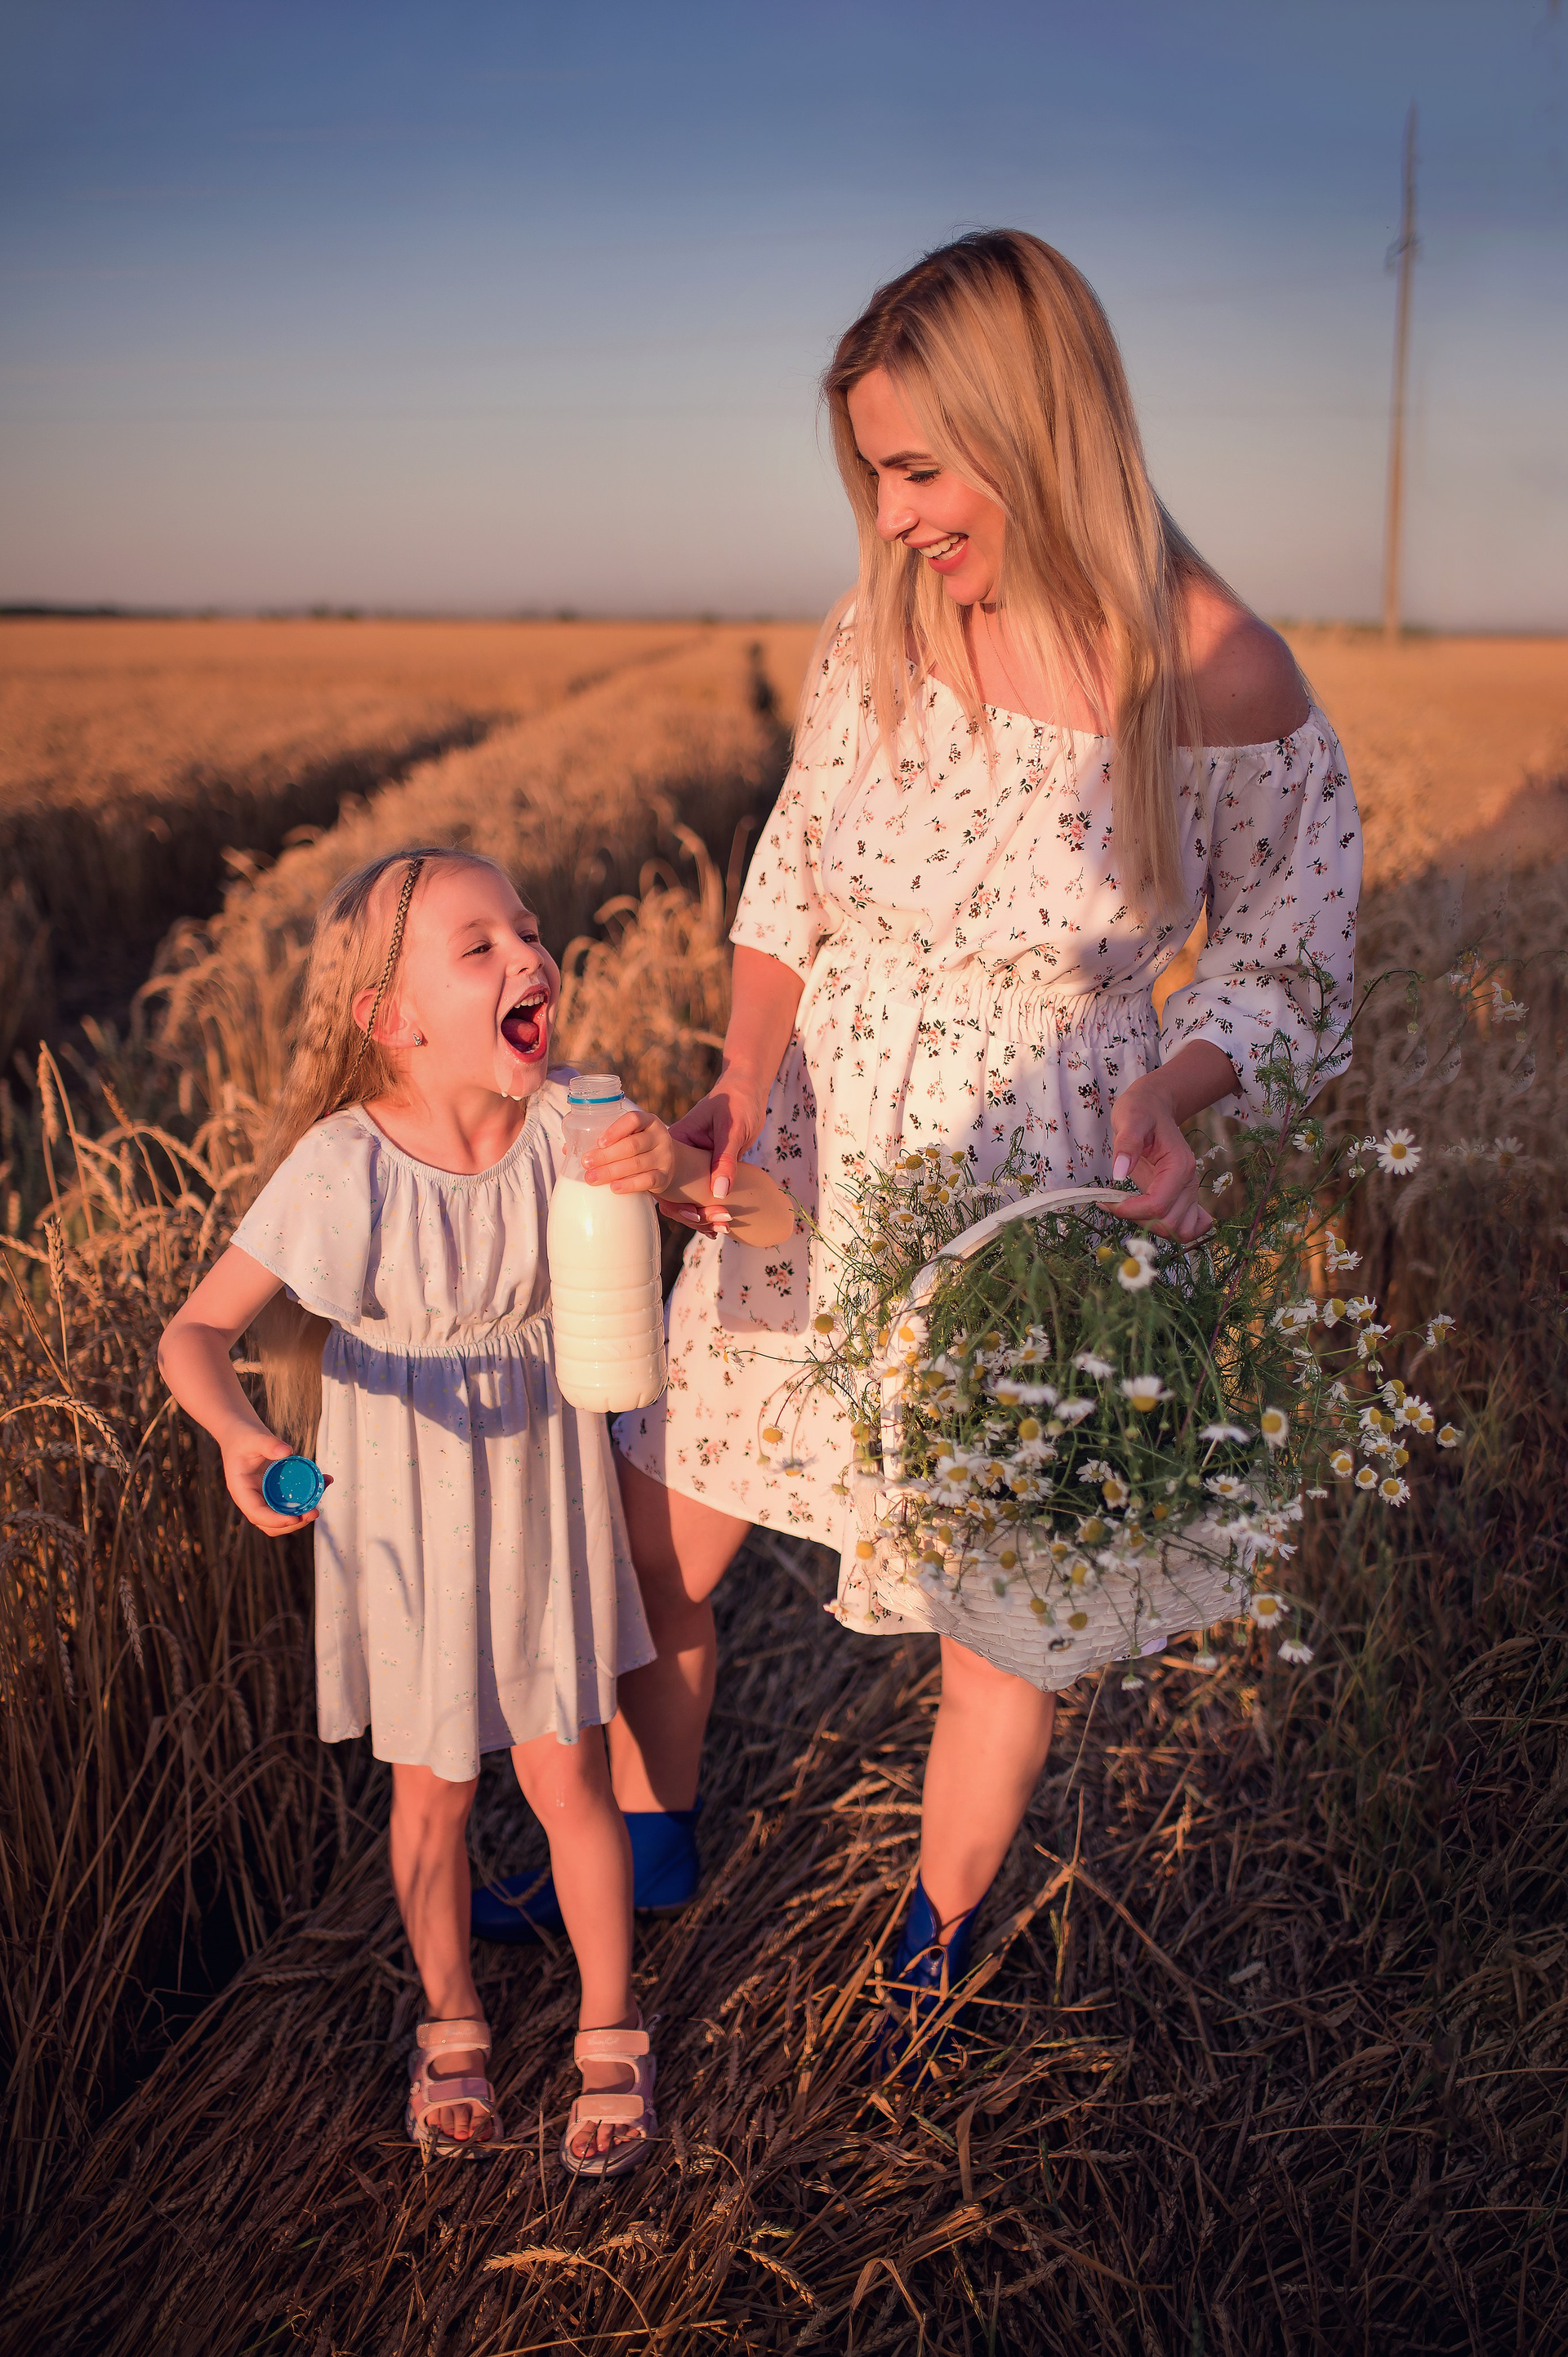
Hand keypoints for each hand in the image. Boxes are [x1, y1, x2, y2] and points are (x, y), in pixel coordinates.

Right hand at [221, 1430, 329, 1536]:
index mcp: (241, 1490)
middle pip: (270, 1523)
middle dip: (293, 1522)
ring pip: (282, 1515)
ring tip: (320, 1502)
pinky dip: (307, 1496)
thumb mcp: (253, 1437)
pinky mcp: (275, 1491)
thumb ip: (268, 1444)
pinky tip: (323, 1482)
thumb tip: (288, 1451)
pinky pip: (291, 1499)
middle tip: (314, 1513)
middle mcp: (252, 1498)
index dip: (275, 1520)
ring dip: (302, 1514)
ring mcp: (264, 1496)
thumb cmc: (243, 1436)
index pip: (256, 1513)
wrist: (240, 1433)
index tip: (295, 1518)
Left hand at [582, 1105, 676, 1196]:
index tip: (598, 1142)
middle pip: (632, 1145)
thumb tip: (569, 1149)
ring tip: (592, 1178)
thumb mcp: (629, 1137)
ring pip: (637, 1164)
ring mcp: (664, 1157)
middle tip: (586, 1163)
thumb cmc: (639, 1148)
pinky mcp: (665, 1177)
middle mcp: (659, 1137)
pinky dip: (630, 1185)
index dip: (616, 1130)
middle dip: (606, 1155)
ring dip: (612, 1172)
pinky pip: (648, 1181)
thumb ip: (605, 1140)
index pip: (634, 1120)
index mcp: (648, 1121)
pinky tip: (614, 1188)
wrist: (670, 1164)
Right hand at [656, 1073, 767, 1233]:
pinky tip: (720, 1225)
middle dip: (693, 1215)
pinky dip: (709, 1210)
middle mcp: (676, 1157)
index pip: (659, 1178)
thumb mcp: (731, 1129)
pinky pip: (700, 1195)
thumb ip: (725, 1159)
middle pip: (672, 1197)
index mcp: (674, 1143)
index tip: (696, 1215)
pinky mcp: (705, 1170)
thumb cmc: (735, 1101)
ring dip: (702, 1218)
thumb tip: (719, 1193)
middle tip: (720, 1224)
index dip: (674, 1203)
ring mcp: (690, 1166)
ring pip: (685, 1200)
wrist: (748, 1090)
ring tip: (723, 1227)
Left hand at [1108, 1073, 1213, 1245]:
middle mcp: (1190, 1183)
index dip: (1130, 1211)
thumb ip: (1127, 1143)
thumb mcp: (1130, 1118)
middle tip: (1115, 1202)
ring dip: (1150, 1227)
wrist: (1155, 1107)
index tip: (1107, 1201)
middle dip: (1138, 1220)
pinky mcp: (1182, 1198)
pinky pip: (1187, 1227)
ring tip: (1128, 1207)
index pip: (1158, 1206)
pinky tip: (1145, 1214)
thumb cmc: (1142, 1110)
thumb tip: (1120, 1172)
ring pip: (1179, 1231)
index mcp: (1180, 1166)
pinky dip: (1168, 1229)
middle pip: (1169, 1224)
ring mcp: (1189, 1193)